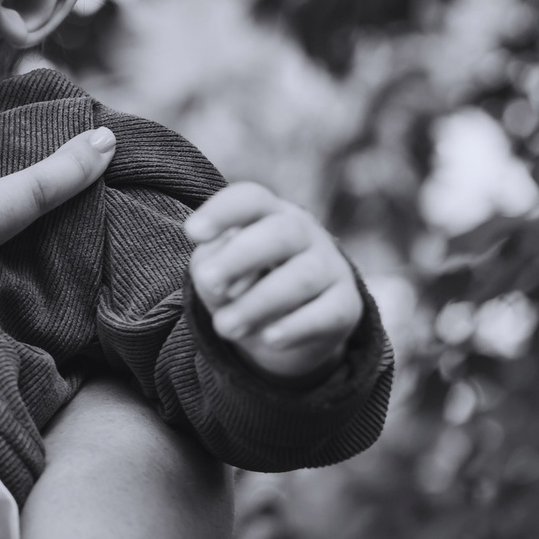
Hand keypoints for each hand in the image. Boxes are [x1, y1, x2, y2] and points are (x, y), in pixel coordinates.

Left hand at [186, 181, 361, 380]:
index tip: (192, 233)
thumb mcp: (217, 274)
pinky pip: (328, 312)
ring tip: (224, 326)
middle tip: (208, 283)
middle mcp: (304, 234)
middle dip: (241, 257)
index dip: (222, 211)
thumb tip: (216, 274)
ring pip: (303, 276)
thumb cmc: (241, 287)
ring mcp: (330, 267)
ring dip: (259, 302)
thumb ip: (210, 266)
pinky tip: (270, 338)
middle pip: (281, 232)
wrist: (284, 331)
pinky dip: (297, 326)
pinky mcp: (346, 305)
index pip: (250, 199)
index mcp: (267, 215)